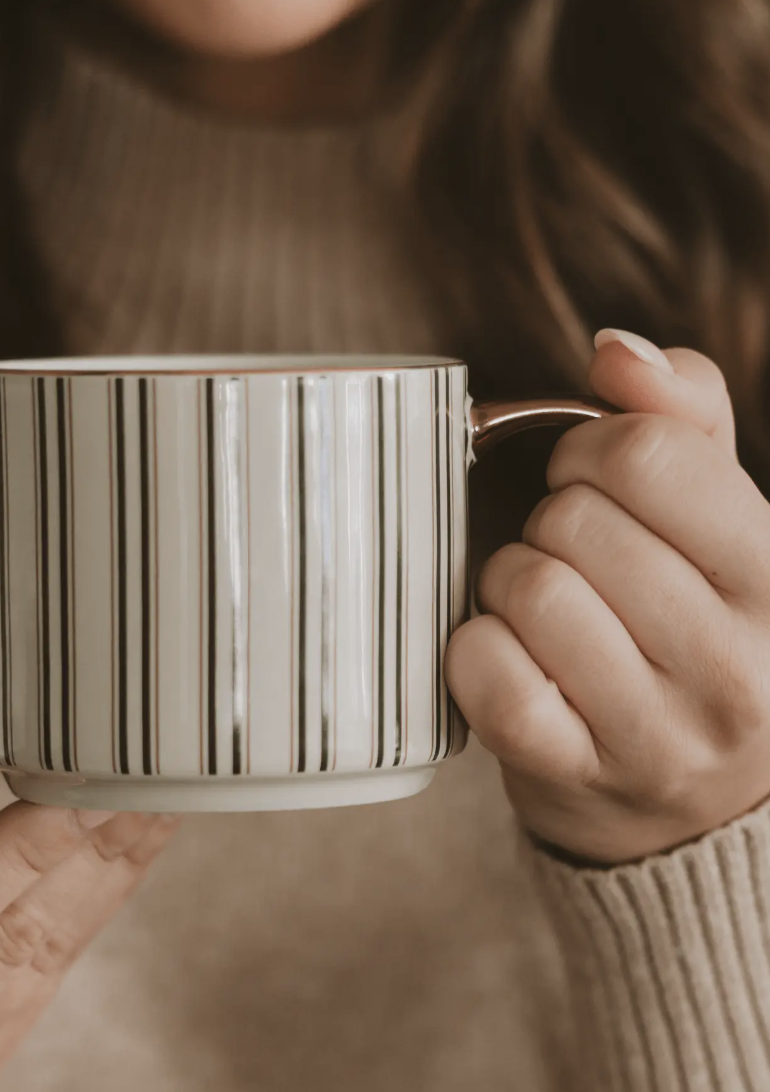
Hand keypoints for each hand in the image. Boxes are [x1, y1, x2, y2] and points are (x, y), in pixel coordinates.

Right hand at [0, 674, 177, 1090]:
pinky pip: (51, 965)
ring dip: (113, 864)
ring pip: (48, 956)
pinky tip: (133, 830)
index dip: (20, 849)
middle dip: (93, 848)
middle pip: (9, 943)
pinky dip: (97, 890)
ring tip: (163, 784)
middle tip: (152, 766)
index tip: (90, 781)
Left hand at [446, 329, 769, 863]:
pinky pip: (491, 676)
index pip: (651, 455)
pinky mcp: (576, 775)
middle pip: (575, 522)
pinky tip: (508, 654)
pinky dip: (477, 648)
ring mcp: (658, 734)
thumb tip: (614, 348)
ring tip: (541, 605)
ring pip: (530, 590)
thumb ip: (683, 416)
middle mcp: (735, 665)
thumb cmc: (693, 628)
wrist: (690, 800)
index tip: (589, 480)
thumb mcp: (721, 518)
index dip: (590, 451)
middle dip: (551, 522)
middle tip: (569, 554)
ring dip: (510, 582)